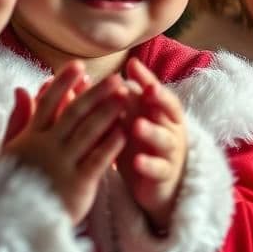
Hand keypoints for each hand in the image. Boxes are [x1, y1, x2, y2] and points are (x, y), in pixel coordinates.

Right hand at [4, 63, 126, 224]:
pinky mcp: (77, 184)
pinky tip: (126, 131)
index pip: (48, 103)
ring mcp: (62, 165)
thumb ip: (17, 120)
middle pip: (74, 113)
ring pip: (88, 132)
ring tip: (125, 97)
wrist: (15, 223)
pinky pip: (98, 160)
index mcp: (30, 137)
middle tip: (115, 78)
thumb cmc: (12, 185)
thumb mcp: (9, 151)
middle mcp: (46, 146)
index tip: (79, 66)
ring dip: (108, 112)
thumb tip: (21, 89)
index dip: (64, 83)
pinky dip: (112, 145)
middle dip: (96, 93)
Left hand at [119, 58, 189, 231]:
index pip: (155, 91)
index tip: (132, 65)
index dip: (146, 78)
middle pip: (169, 110)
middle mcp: (169, 128)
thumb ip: (112, 103)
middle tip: (149, 89)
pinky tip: (137, 161)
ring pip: (165, 139)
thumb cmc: (140, 147)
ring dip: (152, 132)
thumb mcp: (126, 123)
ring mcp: (170, 152)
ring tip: (136, 125)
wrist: (156, 186)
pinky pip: (160, 169)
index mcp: (159, 113)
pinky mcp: (165, 175)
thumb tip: (82, 80)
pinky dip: (149, 165)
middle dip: (160, 98)